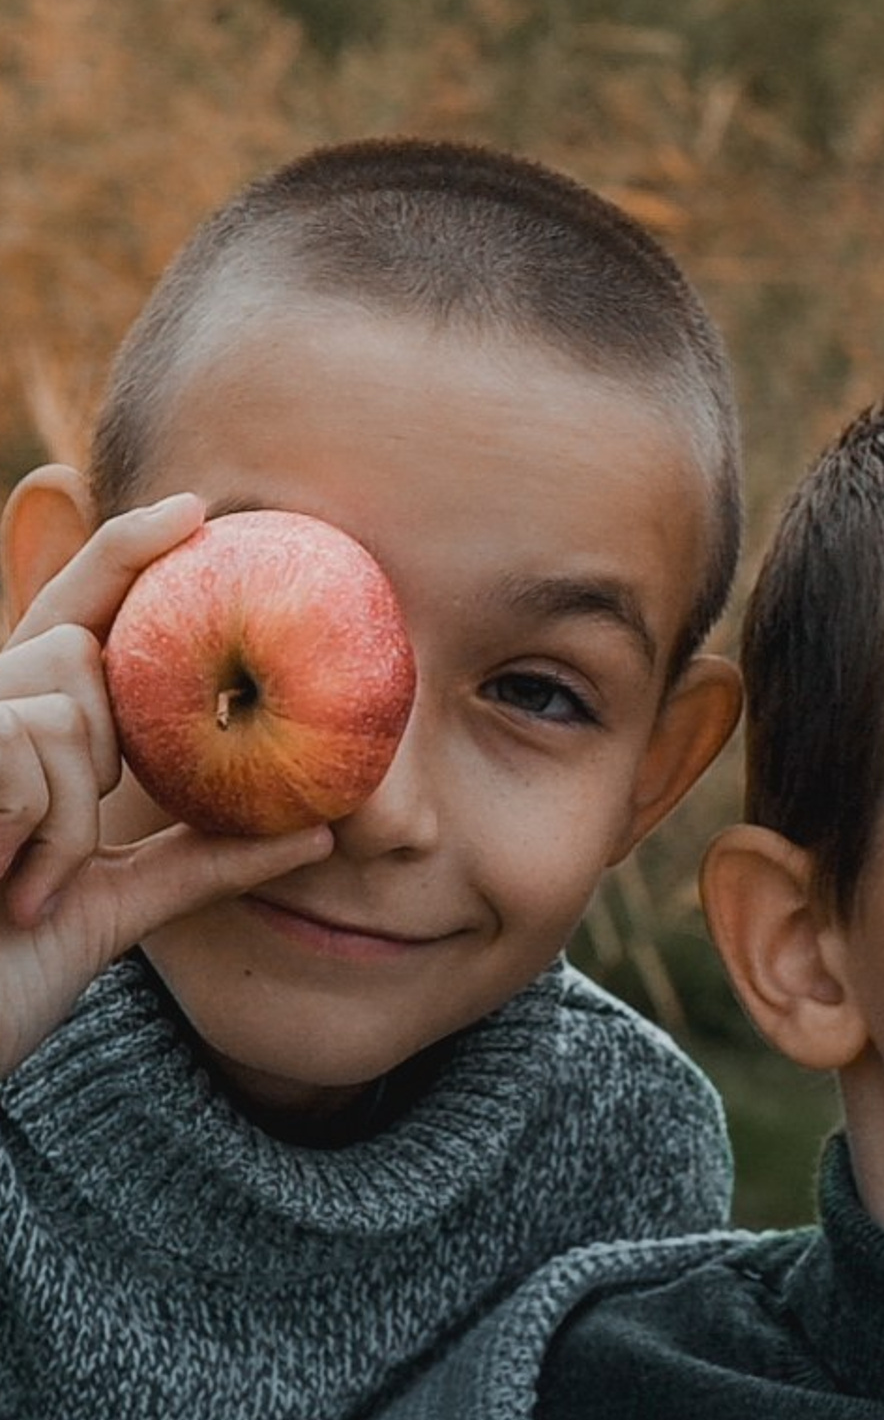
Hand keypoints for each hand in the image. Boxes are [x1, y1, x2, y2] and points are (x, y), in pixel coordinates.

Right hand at [0, 491, 332, 1075]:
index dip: (127, 552)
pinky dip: (40, 830)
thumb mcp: (112, 908)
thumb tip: (317, 829)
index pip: (76, 616)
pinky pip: (26, 749)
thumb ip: (198, 860)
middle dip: (103, 747)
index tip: (197, 511)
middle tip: (58, 851)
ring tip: (24, 888)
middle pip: (76, 648)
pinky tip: (3, 886)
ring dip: (70, 817)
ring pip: (63, 707)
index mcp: (14, 737)